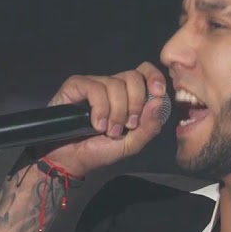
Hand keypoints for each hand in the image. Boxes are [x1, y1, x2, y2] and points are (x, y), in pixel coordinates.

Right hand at [40, 62, 168, 175]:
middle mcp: (113, 86)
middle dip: (135, 103)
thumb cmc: (100, 150)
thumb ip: (149, 127)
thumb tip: (159, 101)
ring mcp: (95, 84)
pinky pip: (96, 88)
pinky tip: (96, 124)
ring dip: (116, 112)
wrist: (71, 159)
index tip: (158, 94)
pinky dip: (100, 109)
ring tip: (108, 130)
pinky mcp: (77, 85)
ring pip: (115, 84)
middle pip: (133, 76)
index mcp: (129, 95)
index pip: (145, 72)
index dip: (154, 78)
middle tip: (128, 125)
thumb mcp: (132, 144)